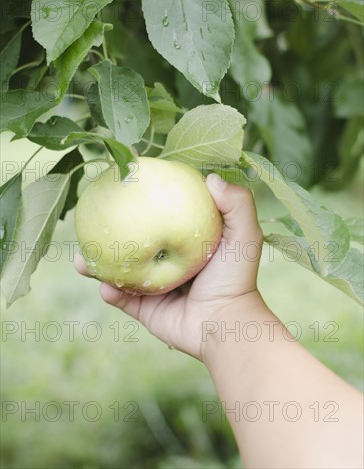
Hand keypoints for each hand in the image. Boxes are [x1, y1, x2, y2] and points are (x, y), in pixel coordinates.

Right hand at [75, 174, 263, 360]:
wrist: (228, 326)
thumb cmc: (236, 277)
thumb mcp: (245, 234)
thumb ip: (237, 202)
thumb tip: (210, 177)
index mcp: (185, 241)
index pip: (159, 216)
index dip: (141, 202)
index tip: (122, 187)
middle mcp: (166, 260)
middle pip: (131, 240)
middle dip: (107, 231)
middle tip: (89, 219)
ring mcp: (153, 285)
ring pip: (118, 270)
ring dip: (96, 264)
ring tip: (80, 258)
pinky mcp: (146, 309)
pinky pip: (122, 299)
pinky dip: (110, 293)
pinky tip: (104, 287)